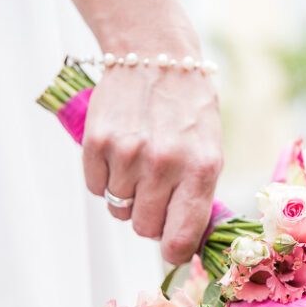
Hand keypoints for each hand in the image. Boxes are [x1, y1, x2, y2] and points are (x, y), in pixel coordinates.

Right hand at [81, 29, 222, 265]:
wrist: (155, 55)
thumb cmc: (188, 111)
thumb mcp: (209, 150)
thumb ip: (198, 197)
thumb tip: (183, 244)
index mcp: (200, 169)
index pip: (181, 238)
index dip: (174, 251)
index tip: (172, 247)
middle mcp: (164, 164)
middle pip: (144, 228)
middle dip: (150, 218)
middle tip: (156, 191)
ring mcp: (127, 154)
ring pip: (118, 210)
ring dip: (127, 195)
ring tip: (140, 162)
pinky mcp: (96, 144)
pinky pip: (96, 188)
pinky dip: (106, 178)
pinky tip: (120, 151)